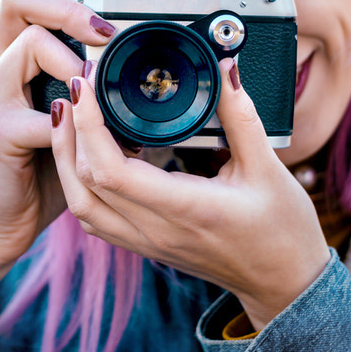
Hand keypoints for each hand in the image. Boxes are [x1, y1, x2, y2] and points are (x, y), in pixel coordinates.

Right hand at [0, 0, 116, 320]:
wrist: (2, 224)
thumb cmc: (44, 170)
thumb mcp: (78, 124)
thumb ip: (103, 98)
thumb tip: (158, 83)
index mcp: (19, 57)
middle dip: (67, 1)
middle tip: (105, 27)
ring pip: (27, 42)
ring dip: (71, 55)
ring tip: (94, 82)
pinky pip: (35, 112)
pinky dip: (70, 120)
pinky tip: (85, 131)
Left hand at [51, 57, 329, 329]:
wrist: (283, 283)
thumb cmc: (282, 229)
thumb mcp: (269, 168)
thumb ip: (241, 116)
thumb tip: (225, 68)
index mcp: (186, 209)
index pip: (112, 171)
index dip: (89, 126)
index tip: (86, 85)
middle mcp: (157, 230)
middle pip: (84, 184)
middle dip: (70, 131)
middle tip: (75, 86)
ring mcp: (147, 242)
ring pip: (81, 204)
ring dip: (67, 158)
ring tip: (70, 115)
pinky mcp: (145, 245)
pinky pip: (95, 217)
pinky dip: (80, 182)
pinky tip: (88, 153)